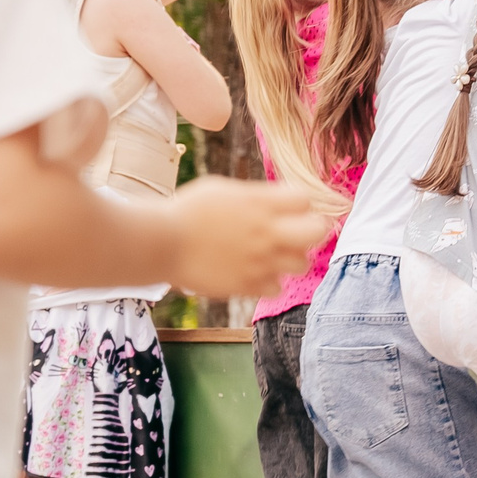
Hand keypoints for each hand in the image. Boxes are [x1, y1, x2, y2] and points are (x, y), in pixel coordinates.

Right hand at [161, 177, 328, 296]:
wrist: (159, 243)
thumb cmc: (187, 211)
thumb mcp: (223, 189)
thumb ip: (256, 196)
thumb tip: (278, 201)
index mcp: (261, 204)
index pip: (306, 200)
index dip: (299, 203)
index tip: (287, 207)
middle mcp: (267, 233)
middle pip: (317, 231)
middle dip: (312, 230)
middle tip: (297, 232)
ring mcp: (260, 261)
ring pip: (302, 264)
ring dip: (291, 259)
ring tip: (272, 255)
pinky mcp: (247, 285)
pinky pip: (277, 288)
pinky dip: (269, 282)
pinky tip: (254, 272)